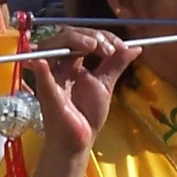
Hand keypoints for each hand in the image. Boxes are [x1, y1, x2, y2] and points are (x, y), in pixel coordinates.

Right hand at [25, 28, 140, 157]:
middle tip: (109, 48)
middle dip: (91, 36)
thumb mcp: (106, 84)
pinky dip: (42, 65)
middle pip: (68, 36)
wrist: (80, 140)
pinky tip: (46, 60)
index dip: (102, 36)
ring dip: (75, 40)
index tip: (121, 46)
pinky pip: (41, 74)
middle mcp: (59, 64)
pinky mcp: (46, 91)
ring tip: (94, 46)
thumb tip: (135, 47)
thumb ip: (116, 64)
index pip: (83, 37)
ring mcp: (51, 75)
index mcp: (73, 62)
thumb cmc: (88, 114)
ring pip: (54, 46)